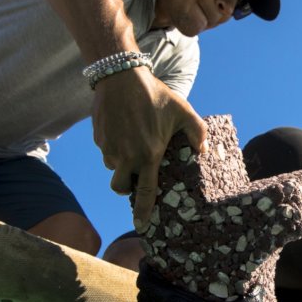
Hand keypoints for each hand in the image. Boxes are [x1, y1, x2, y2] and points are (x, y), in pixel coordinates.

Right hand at [92, 68, 206, 226]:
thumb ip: (197, 132)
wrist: (120, 76)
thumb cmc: (155, 94)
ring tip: (133, 143)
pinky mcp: (98, 138)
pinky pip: (105, 150)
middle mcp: (126, 156)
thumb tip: (203, 150)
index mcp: (148, 155)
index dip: (143, 211)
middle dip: (126, 188)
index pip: (145, 192)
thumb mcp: (182, 110)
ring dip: (120, 163)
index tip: (141, 225)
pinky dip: (113, 146)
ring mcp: (109, 148)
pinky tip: (123, 129)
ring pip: (112, 167)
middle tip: (135, 176)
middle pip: (121, 187)